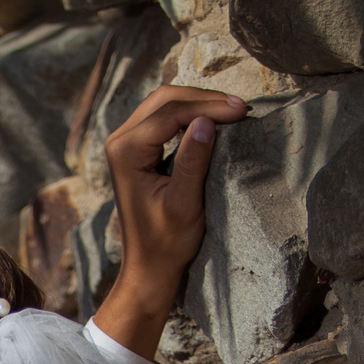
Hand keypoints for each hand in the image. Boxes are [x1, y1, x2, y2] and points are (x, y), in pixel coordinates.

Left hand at [97, 85, 247, 358]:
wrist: (149, 265)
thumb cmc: (166, 243)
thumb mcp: (184, 204)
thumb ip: (193, 162)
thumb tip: (206, 122)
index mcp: (126, 151)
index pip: (171, 113)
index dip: (209, 107)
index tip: (243, 111)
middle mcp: (120, 141)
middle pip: (166, 98)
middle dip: (206, 98)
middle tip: (242, 108)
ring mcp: (126, 142)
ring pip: (166, 103)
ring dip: (200, 102)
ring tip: (234, 111)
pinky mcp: (137, 147)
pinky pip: (165, 116)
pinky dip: (191, 112)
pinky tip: (216, 119)